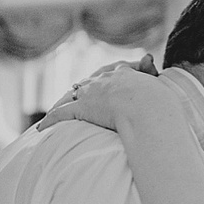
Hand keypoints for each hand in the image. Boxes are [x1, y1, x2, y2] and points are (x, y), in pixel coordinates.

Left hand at [40, 59, 175, 141]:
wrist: (147, 104)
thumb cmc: (160, 104)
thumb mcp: (163, 95)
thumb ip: (161, 93)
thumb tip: (162, 90)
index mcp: (124, 75)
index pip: (110, 76)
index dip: (104, 81)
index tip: (101, 85)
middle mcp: (105, 81)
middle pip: (87, 84)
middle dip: (80, 90)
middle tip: (74, 94)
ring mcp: (91, 93)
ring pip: (70, 97)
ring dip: (61, 104)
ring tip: (54, 111)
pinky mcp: (82, 107)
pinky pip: (61, 114)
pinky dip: (50, 121)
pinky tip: (41, 128)